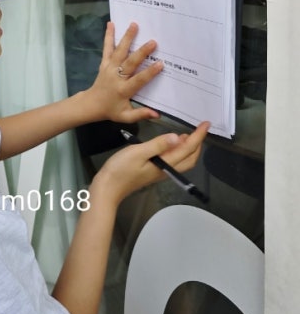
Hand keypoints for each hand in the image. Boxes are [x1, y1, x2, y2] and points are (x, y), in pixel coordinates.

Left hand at [86, 21, 163, 123]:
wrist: (91, 104)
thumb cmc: (111, 110)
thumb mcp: (126, 117)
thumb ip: (141, 114)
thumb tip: (157, 115)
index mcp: (123, 90)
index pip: (138, 80)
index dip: (149, 73)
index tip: (160, 63)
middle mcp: (116, 76)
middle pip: (129, 63)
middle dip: (141, 52)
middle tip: (153, 41)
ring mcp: (109, 68)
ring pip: (119, 51)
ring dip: (126, 38)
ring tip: (134, 25)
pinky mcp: (104, 63)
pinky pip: (107, 48)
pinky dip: (108, 36)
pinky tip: (110, 24)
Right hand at [93, 121, 209, 206]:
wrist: (108, 188)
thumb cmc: (120, 169)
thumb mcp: (138, 152)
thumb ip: (158, 144)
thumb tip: (177, 137)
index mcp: (165, 164)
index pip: (187, 148)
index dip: (198, 136)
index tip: (206, 124)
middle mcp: (167, 170)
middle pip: (190, 158)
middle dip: (198, 144)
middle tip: (200, 129)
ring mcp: (160, 172)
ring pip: (182, 161)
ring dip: (189, 148)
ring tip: (188, 135)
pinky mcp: (154, 172)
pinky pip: (173, 161)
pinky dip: (178, 152)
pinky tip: (171, 145)